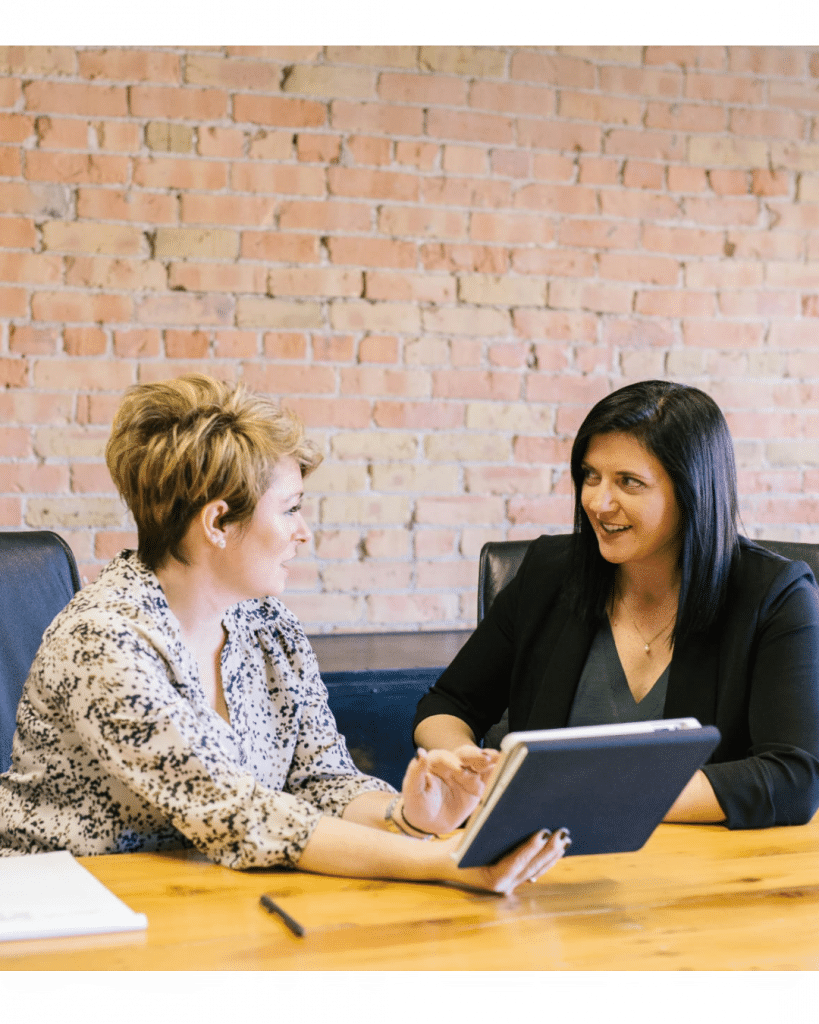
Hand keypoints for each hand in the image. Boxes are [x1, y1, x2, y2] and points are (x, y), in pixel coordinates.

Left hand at [400, 745, 499, 836]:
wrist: (428, 823)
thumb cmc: (417, 804)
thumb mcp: (412, 790)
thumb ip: (416, 772)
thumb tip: (420, 753)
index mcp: (435, 762)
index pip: (444, 756)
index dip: (451, 761)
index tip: (457, 769)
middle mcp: (453, 764)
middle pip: (465, 755)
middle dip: (474, 756)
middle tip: (484, 758)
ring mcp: (466, 775)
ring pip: (479, 764)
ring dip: (489, 760)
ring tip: (499, 758)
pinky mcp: (477, 786)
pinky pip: (488, 778)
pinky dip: (497, 773)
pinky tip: (506, 768)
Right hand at [440, 827, 570, 895]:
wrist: (445, 864)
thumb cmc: (456, 848)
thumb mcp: (471, 838)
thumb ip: (492, 832)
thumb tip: (514, 815)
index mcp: (493, 879)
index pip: (516, 862)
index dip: (531, 848)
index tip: (544, 833)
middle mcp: (504, 886)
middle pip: (531, 867)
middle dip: (549, 850)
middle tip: (562, 833)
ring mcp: (510, 886)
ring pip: (536, 871)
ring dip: (552, 855)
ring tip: (564, 839)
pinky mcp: (513, 880)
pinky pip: (533, 871)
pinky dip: (545, 860)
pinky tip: (556, 850)